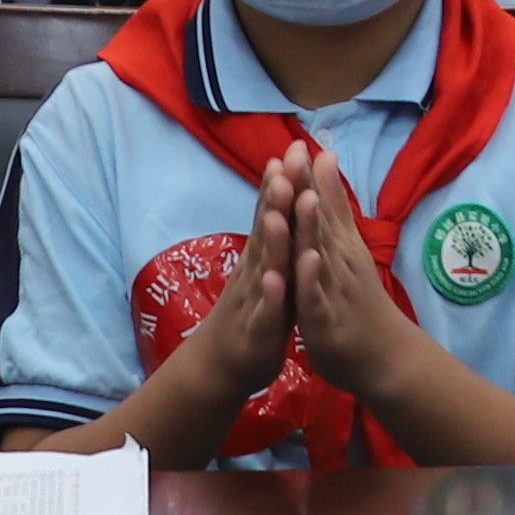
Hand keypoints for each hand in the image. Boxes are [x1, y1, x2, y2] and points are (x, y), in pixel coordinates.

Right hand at [160, 159, 305, 419]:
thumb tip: (280, 195)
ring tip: (278, 211)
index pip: (272, 213)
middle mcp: (255, 272)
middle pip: (267, 230)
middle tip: (285, 161)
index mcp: (263, 257)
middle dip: (276, 197)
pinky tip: (277, 281)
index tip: (293, 147)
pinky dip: (272, 297)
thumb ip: (274, 235)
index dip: (282, 182)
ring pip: (265, 267)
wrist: (221, 367)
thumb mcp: (266, 270)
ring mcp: (254, 301)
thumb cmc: (253, 313)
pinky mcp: (257, 332)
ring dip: (272, 240)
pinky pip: (266, 313)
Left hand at [275, 143, 430, 410]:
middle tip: (293, 154)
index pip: (319, 205)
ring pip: (318, 254)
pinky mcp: (327, 320)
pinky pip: (317, 298)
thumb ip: (334, 204)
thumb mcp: (346, 247)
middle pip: (318, 221)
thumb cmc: (359, 301)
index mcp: (336, 245)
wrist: (384, 356)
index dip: (306, 175)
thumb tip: (326, 157)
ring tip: (299, 196)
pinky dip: (311, 279)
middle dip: (305, 188)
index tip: (293, 141)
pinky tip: (305, 262)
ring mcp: (333, 289)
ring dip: (309, 226)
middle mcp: (336, 261)